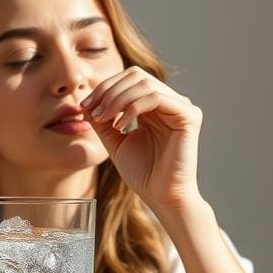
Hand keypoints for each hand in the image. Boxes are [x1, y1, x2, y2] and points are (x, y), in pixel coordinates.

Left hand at [82, 66, 204, 211]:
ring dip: (116, 99)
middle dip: (108, 90)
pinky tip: (119, 125)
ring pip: (144, 84)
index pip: (129, 80)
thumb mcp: (115, 141)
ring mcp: (182, 107)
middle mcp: (171, 102)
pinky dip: (132, 107)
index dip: (104, 88)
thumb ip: (103, 120)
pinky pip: (155, 98)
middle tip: (91, 109)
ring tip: (102, 118)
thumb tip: (86, 102)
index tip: (83, 106)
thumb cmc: (143, 174)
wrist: (161, 197)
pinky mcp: (189, 116)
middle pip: (136, 75)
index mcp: (156, 106)